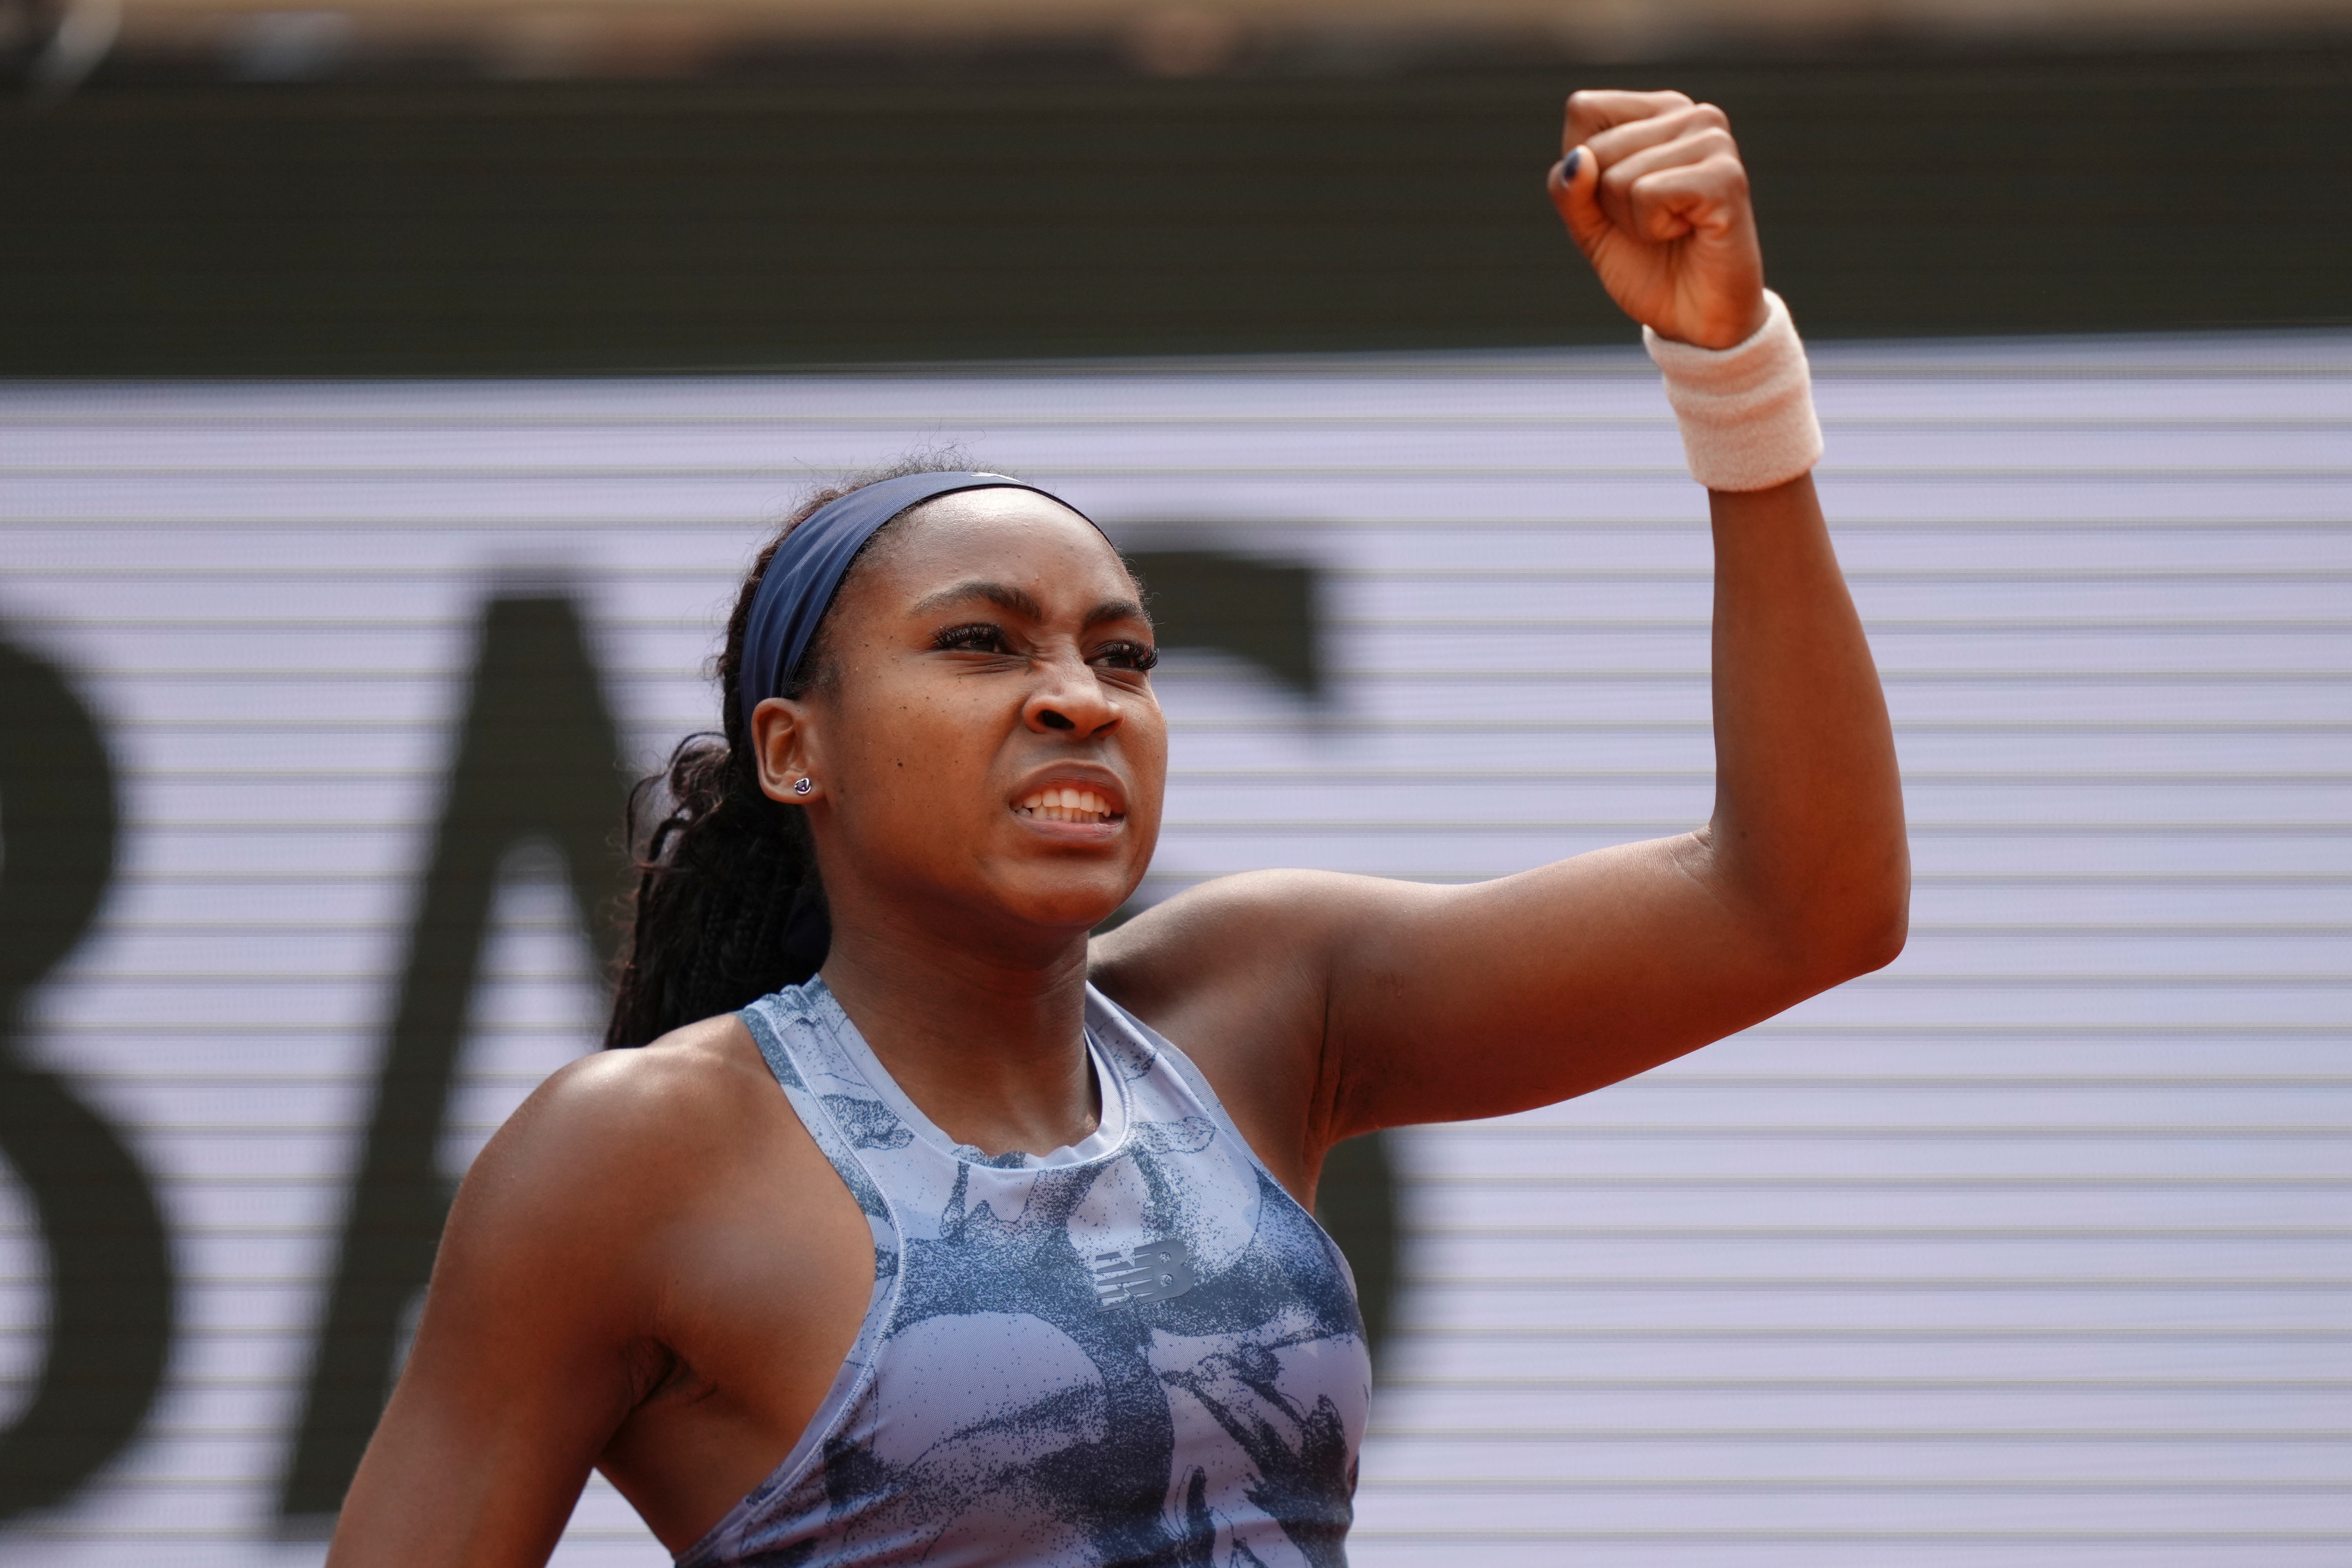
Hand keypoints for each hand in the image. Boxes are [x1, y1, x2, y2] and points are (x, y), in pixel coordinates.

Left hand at [1548, 89, 1768, 350]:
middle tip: (1649, 224)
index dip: (1582, 168)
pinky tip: (1686, 233)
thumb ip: (1569, 189)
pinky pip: (1647, 194)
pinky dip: (1652, 228)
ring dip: (1630, 220)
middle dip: (1605, 201)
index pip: (1583, 110)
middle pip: (1596, 147)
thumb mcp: (1589, 225)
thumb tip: (1579, 159)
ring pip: (1618, 175)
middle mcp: (1693, 116)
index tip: (1618, 200)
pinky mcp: (1725, 176)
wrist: (1695, 319)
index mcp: (1660, 113)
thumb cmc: (1647, 264)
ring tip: (1670, 230)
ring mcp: (1714, 142)